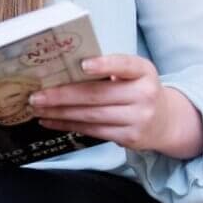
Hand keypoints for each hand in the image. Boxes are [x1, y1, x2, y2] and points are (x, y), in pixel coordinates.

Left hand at [27, 55, 202, 158]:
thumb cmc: (138, 89)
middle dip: (62, 95)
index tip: (83, 65)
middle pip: (97, 95)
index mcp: (143, 71)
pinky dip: (68, 125)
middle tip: (37, 95)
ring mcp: (138, 118)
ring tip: (38, 108)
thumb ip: (108, 69)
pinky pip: (93, 130)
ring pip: (91, 115)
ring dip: (59, 112)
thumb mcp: (132, 74)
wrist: (165, 121)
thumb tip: (64, 68)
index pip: (124, 65)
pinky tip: (50, 120)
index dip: (104, 64)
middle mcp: (144, 94)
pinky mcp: (129, 138)